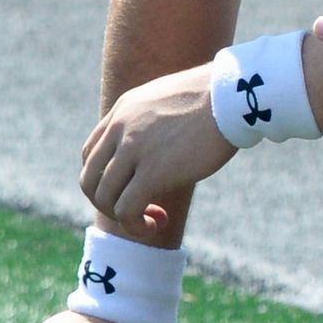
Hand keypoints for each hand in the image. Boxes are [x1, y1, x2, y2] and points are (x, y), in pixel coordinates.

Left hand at [82, 66, 235, 234]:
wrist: (233, 97)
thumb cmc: (217, 100)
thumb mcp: (172, 102)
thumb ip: (157, 120)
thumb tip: (166, 141)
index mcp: (123, 111)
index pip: (91, 154)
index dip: (105, 179)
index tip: (133, 188)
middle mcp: (120, 129)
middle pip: (90, 178)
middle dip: (107, 203)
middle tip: (136, 211)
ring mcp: (133, 149)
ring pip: (104, 197)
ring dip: (123, 218)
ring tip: (150, 220)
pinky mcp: (152, 171)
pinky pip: (126, 209)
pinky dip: (135, 225)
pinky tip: (158, 223)